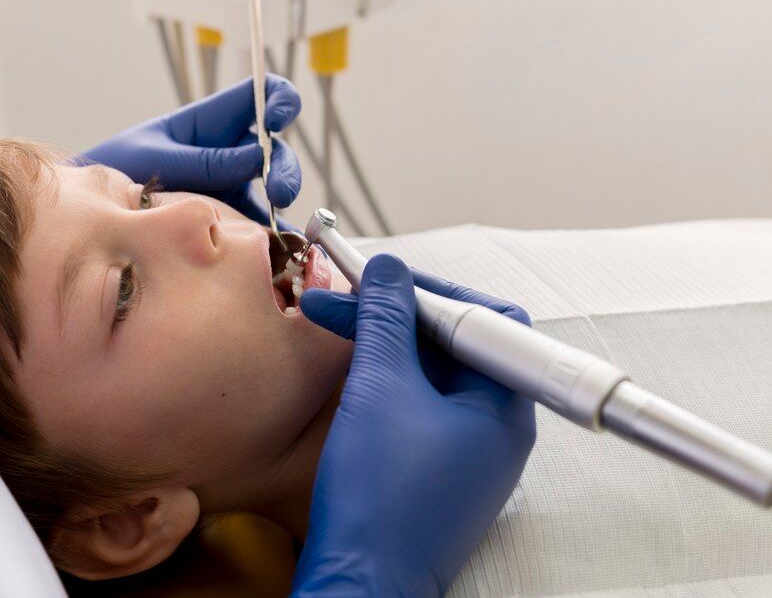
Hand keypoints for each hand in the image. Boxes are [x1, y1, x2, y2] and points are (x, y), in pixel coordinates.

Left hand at [82, 76, 301, 228]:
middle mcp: (227, 151)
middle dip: (285, 166)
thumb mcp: (157, 159)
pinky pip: (259, 224)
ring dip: (282, 198)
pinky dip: (274, 235)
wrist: (95, 214)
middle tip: (278, 189)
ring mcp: (231, 186)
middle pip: (275, 148)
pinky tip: (281, 246)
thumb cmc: (117, 171)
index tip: (278, 118)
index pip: (257, 95)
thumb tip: (258, 158)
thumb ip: (205, 161)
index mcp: (210, 122)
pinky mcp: (229, 219)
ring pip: (275, 186)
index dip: (278, 99)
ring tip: (274, 219)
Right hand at [291, 256, 536, 596]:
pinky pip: (418, 405)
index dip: (431, 288)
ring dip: (384, 343)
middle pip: (456, 343)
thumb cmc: (381, 502)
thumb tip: (388, 271)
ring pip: (432, 373)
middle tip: (345, 296)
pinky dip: (385, 378)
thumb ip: (386, 319)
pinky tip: (349, 366)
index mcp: (504, 407)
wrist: (360, 582)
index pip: (486, 319)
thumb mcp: (380, 388)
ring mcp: (466, 452)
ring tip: (335, 324)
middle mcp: (495, 428)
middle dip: (397, 314)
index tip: (382, 276)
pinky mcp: (436, 469)